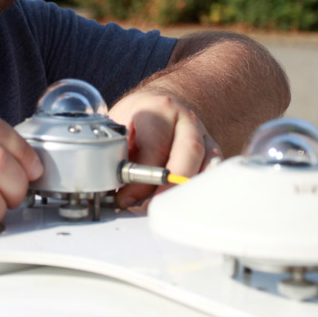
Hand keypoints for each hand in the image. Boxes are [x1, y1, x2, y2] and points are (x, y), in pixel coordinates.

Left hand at [109, 91, 221, 208]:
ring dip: (188, 191)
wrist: (164, 105)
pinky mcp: (213, 152)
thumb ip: (114, 150)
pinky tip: (187, 204)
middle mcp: (187, 120)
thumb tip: (103, 184)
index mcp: (160, 110)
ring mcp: (204, 135)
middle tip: (152, 209)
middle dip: (171, 186)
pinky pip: (214, 173)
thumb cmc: (138, 119)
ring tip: (168, 211)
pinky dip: (202, 190)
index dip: (141, 176)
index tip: (126, 197)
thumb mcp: (120, 124)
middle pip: (189, 152)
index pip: (155, 145)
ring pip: (207, 163)